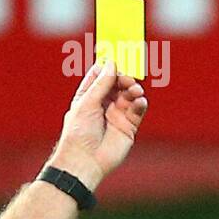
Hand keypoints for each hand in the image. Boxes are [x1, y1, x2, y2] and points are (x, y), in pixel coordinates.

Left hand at [49, 59, 148, 190]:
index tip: (118, 56)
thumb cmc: (78, 135)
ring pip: (130, 93)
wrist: (84, 163)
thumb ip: (101, 83)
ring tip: (134, 91)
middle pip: (119, 81)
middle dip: (125, 76)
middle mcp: (104, 104)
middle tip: (127, 78)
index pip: (101, 74)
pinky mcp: (128, 126)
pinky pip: (138, 109)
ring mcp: (117, 114)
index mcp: (89, 96)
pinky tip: (139, 101)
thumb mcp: (86, 104)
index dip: (110, 64)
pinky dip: (141, 103)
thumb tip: (112, 63)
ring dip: (134, 88)